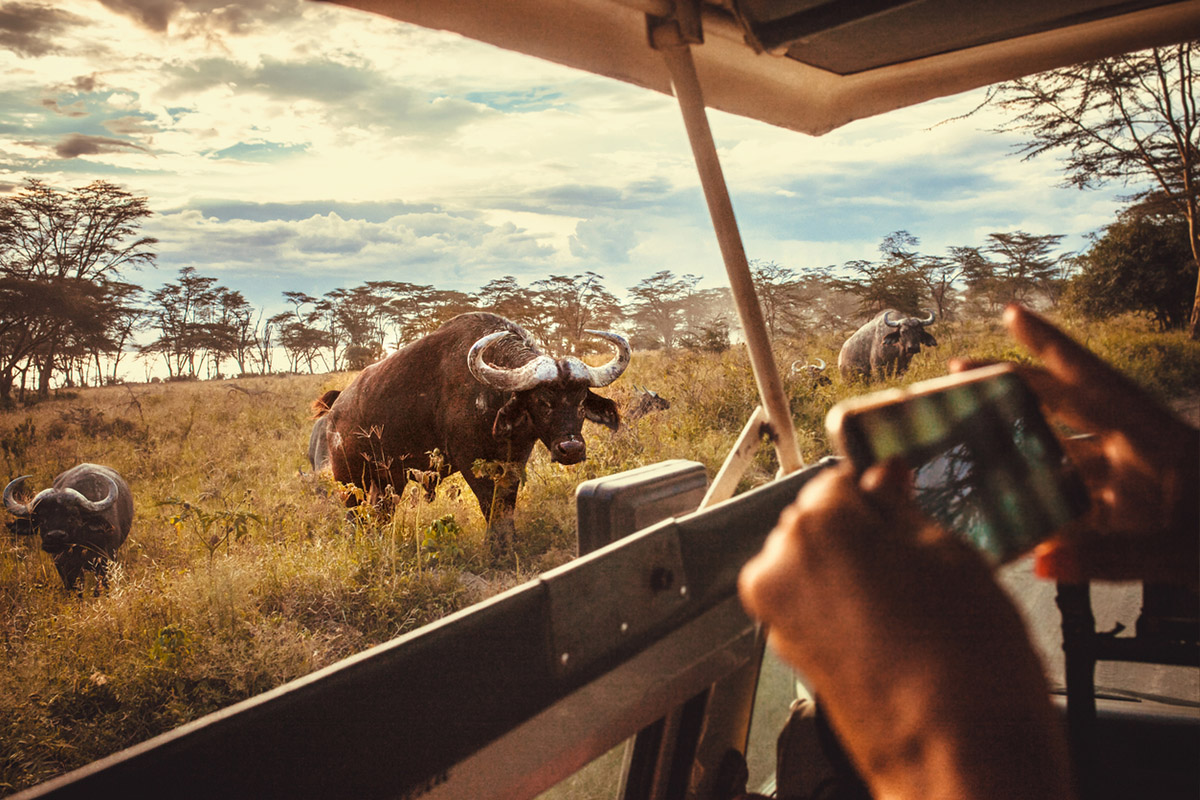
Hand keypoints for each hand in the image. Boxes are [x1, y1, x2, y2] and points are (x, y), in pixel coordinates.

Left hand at [739, 461, 1071, 799]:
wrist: (963, 757)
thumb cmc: (968, 665)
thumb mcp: (951, 553)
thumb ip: (902, 507)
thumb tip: (884, 480)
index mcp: (818, 524)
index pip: (838, 481)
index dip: (877, 495)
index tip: (903, 508)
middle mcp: (782, 566)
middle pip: (816, 524)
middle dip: (860, 536)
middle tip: (917, 564)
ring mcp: (780, 614)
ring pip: (813, 567)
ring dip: (850, 574)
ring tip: (910, 605)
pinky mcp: (790, 654)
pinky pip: (813, 608)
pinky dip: (843, 610)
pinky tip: (893, 630)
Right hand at [951, 305, 1198, 586]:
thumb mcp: (1182, 555)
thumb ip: (1113, 559)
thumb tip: (1039, 561)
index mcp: (1156, 439)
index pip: (1094, 383)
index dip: (1053, 346)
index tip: (1012, 311)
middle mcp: (1139, 451)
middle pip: (1067, 407)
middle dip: (1015, 388)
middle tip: (959, 374)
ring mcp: (1135, 483)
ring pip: (1065, 455)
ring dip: (1020, 451)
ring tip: (966, 446)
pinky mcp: (1135, 516)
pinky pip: (1078, 504)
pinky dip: (1044, 507)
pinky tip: (1007, 519)